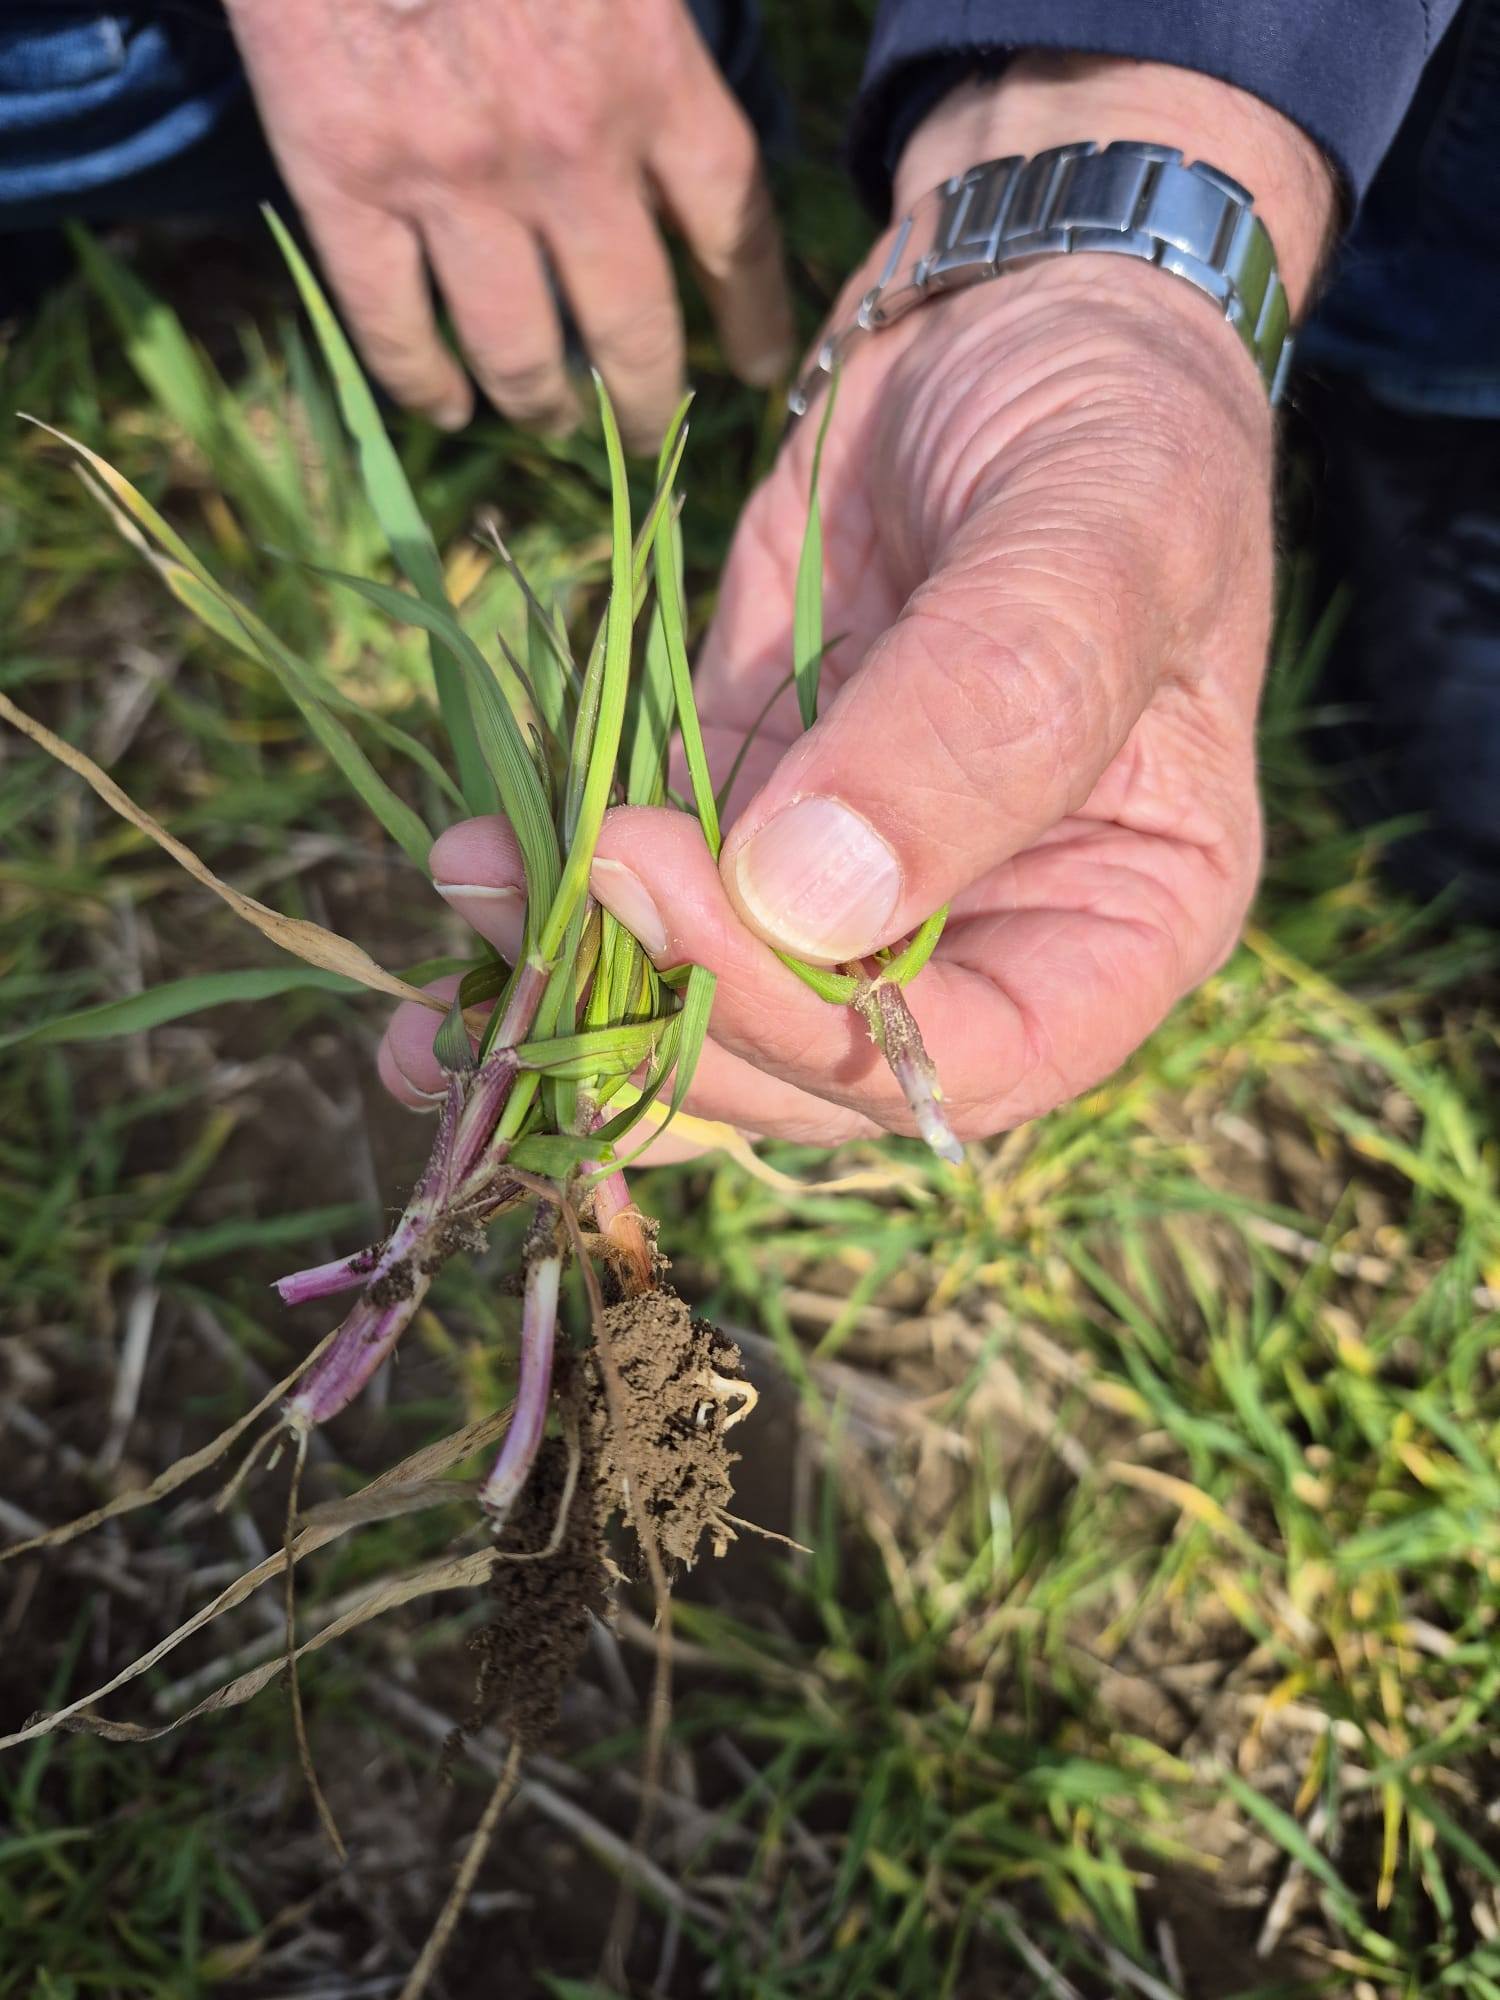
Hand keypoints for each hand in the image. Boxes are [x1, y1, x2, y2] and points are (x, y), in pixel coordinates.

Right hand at [225, 0, 792, 448]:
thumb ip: (666, 24)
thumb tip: (696, 112)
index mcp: (651, 73)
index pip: (734, 229)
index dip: (753, 312)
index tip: (759, 367)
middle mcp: (567, 151)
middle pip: (633, 325)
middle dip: (646, 395)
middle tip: (647, 429)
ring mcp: (453, 179)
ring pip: (520, 352)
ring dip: (543, 403)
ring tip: (552, 419)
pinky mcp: (348, 184)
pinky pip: (395, 327)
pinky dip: (425, 384)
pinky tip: (447, 407)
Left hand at [381, 59, 1333, 1146]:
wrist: (1010, 313)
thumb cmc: (1114, 414)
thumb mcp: (1095, 536)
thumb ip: (986, 710)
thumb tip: (807, 899)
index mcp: (1127, 912)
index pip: (979, 1061)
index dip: (824, 1034)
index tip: (683, 904)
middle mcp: (994, 930)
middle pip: (823, 1064)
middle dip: (672, 1013)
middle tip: (544, 905)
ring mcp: (860, 881)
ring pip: (715, 1006)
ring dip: (579, 1001)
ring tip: (447, 965)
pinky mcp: (747, 809)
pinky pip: (652, 894)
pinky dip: (552, 911)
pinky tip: (465, 886)